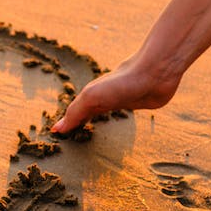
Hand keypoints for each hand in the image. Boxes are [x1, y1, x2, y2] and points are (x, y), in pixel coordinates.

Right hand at [52, 56, 185, 134]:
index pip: (74, 113)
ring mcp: (121, 100)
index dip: (66, 124)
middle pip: (87, 113)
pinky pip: (124, 115)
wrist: (154, 72)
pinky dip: (117, 122)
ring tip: (90, 135)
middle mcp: (104, 98)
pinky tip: (118, 126)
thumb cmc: (121, 82)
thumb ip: (75, 113)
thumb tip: (56, 130)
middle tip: (72, 138)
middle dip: (78, 123)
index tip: (57, 136)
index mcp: (91, 96)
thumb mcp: (92, 97)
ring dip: (96, 122)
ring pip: (105, 113)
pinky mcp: (138, 103)